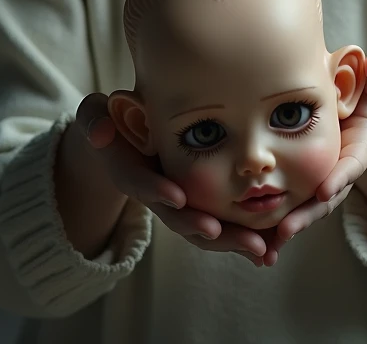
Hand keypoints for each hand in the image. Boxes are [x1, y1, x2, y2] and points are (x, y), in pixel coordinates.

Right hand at [76, 93, 267, 265]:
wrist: (119, 141)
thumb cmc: (110, 121)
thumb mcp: (95, 115)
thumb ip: (94, 121)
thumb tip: (99, 132)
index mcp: (130, 171)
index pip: (141, 183)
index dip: (157, 191)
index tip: (177, 197)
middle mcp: (155, 193)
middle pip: (177, 217)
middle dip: (201, 228)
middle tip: (223, 235)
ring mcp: (176, 201)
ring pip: (203, 228)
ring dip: (232, 241)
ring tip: (262, 250)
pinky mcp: (196, 204)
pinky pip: (220, 223)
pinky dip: (244, 235)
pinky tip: (272, 245)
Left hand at [264, 52, 366, 265]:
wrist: (356, 102)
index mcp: (362, 143)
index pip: (353, 163)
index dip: (341, 177)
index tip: (326, 191)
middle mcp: (344, 166)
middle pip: (328, 196)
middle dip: (309, 213)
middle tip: (287, 228)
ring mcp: (326, 176)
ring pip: (309, 206)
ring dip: (291, 224)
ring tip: (269, 244)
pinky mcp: (309, 180)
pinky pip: (295, 204)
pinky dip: (278, 226)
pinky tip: (259, 246)